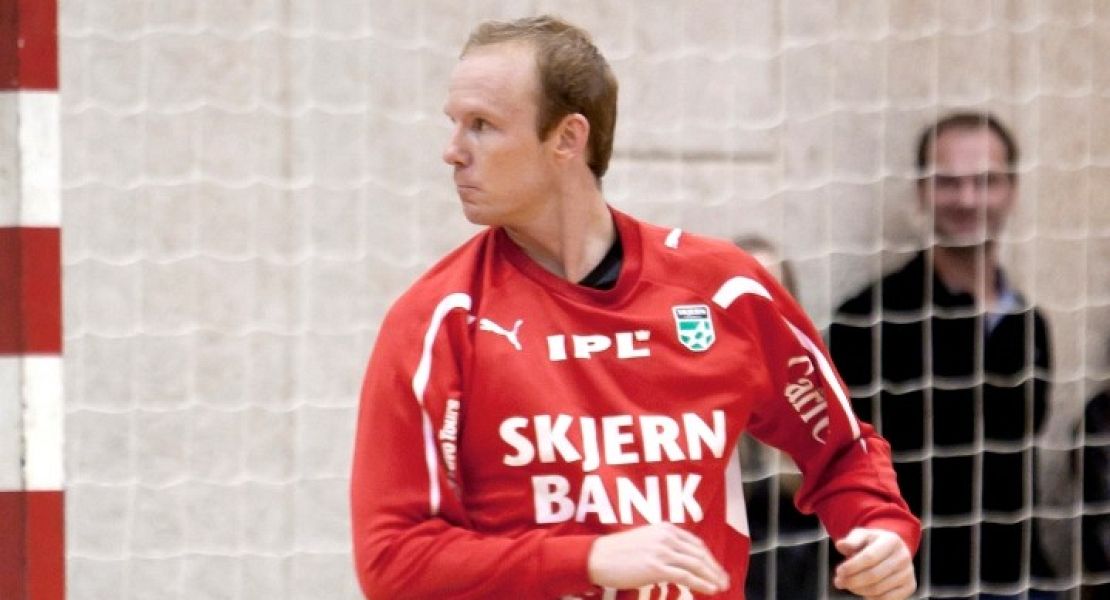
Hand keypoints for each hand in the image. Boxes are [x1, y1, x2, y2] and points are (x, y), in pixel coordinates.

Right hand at [587, 522, 729, 594]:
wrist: (597, 557)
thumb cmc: (616, 552)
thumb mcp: (644, 541)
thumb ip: (662, 545)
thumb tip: (678, 559)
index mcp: (664, 529)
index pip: (695, 543)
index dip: (709, 557)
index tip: (716, 568)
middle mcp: (666, 537)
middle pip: (699, 554)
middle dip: (715, 568)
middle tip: (725, 580)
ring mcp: (662, 551)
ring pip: (695, 565)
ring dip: (712, 577)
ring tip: (721, 586)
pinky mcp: (656, 567)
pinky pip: (685, 576)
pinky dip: (701, 583)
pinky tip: (709, 589)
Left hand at [833, 527, 914, 599]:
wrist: (891, 550)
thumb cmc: (873, 543)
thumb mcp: (862, 535)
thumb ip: (851, 540)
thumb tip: (841, 545)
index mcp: (891, 541)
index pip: (869, 557)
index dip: (852, 566)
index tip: (839, 571)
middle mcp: (903, 557)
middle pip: (873, 575)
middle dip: (852, 581)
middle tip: (839, 581)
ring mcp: (908, 573)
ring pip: (878, 589)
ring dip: (858, 590)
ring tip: (848, 585)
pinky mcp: (909, 587)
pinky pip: (886, 599)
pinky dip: (870, 597)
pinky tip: (862, 591)